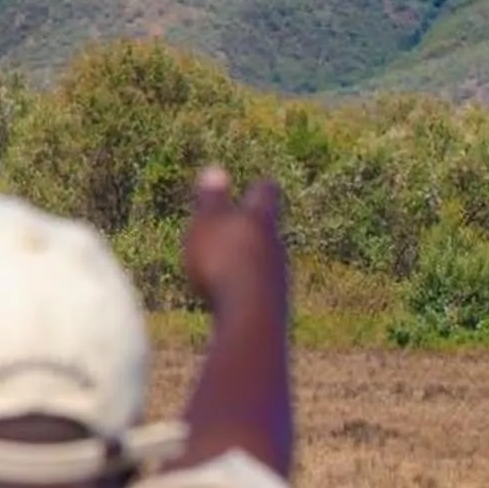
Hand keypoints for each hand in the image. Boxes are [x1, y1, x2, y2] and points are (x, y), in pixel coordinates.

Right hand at [182, 163, 286, 314]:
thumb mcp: (208, 225)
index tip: (255, 184)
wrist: (251, 317)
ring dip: (249, 259)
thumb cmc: (223, 262)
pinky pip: (260, 287)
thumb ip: (212, 200)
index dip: (259, 187)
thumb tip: (215, 170)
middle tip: (235, 224)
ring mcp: (279, 276)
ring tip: (226, 264)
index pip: (266, 191)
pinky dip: (246, 285)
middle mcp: (277, 245)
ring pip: (266, 259)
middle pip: (269, 228)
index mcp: (260, 219)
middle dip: (253, 226)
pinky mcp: (275, 304)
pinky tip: (231, 296)